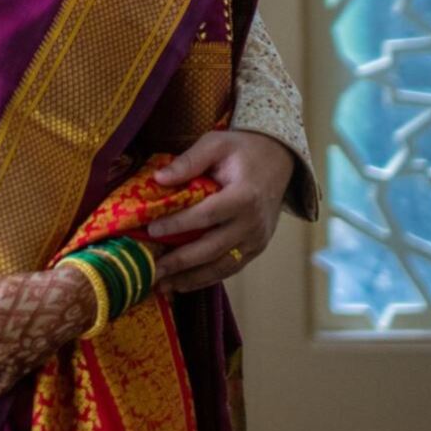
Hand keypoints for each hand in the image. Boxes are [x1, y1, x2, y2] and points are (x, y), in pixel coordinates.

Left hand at [148, 128, 295, 291]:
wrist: (279, 160)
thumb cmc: (242, 150)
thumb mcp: (216, 144)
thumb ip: (189, 161)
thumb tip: (158, 178)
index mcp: (245, 196)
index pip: (207, 215)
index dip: (179, 225)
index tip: (151, 230)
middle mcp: (253, 223)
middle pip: (213, 248)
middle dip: (180, 261)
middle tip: (151, 270)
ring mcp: (257, 239)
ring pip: (222, 266)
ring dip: (191, 279)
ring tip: (162, 286)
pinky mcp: (256, 248)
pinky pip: (230, 268)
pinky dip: (206, 278)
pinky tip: (183, 284)